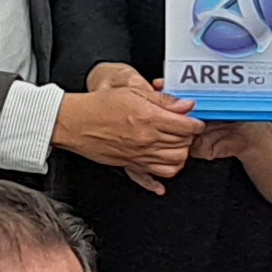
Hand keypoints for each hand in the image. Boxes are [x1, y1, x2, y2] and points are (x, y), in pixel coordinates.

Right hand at [54, 74, 197, 183]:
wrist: (76, 122)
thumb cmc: (100, 105)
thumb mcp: (133, 92)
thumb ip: (163, 100)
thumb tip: (185, 105)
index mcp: (150, 119)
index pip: (187, 126)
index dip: (196, 124)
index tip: (196, 121)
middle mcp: (147, 140)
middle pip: (183, 145)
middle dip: (190, 138)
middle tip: (186, 130)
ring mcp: (139, 155)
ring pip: (174, 163)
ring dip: (181, 154)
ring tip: (178, 145)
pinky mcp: (130, 164)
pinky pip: (153, 177)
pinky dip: (162, 178)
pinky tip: (165, 176)